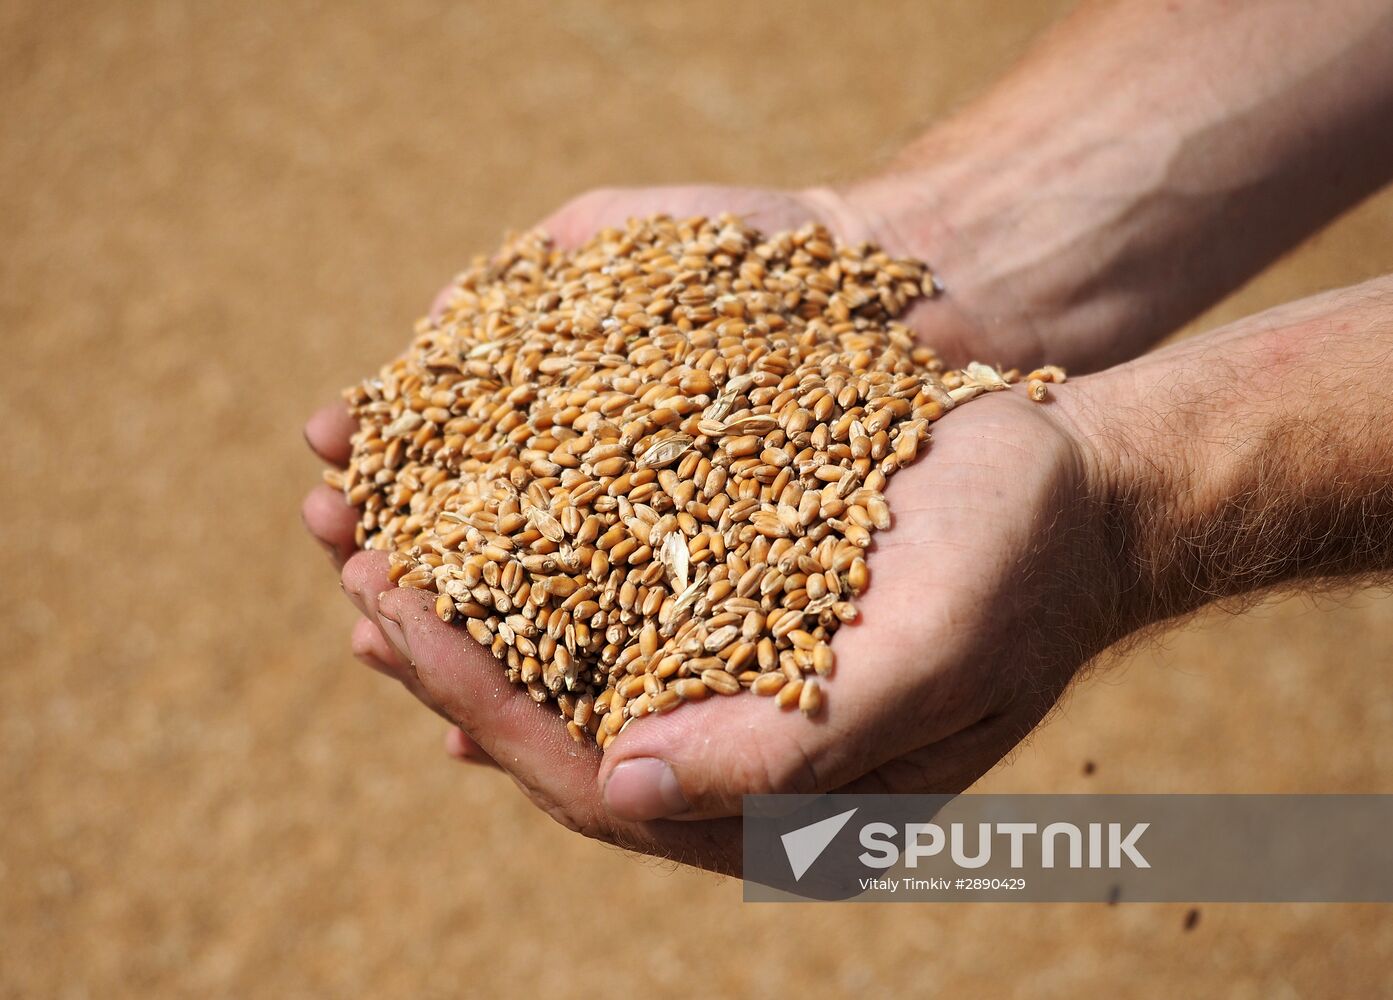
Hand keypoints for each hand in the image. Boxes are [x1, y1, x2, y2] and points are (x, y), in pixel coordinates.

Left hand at [303, 178, 1051, 765]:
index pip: (590, 782)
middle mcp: (725, 751)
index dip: (485, 702)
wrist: (1072, 489)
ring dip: (457, 589)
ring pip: (552, 652)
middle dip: (438, 645)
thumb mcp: (928, 652)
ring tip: (361, 519)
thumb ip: (792, 743)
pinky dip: (515, 546)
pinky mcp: (714, 598)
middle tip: (345, 559)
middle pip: (546, 721)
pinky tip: (451, 499)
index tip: (393, 620)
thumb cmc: (1019, 564)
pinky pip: (588, 586)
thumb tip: (621, 792)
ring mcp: (714, 675)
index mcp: (773, 802)